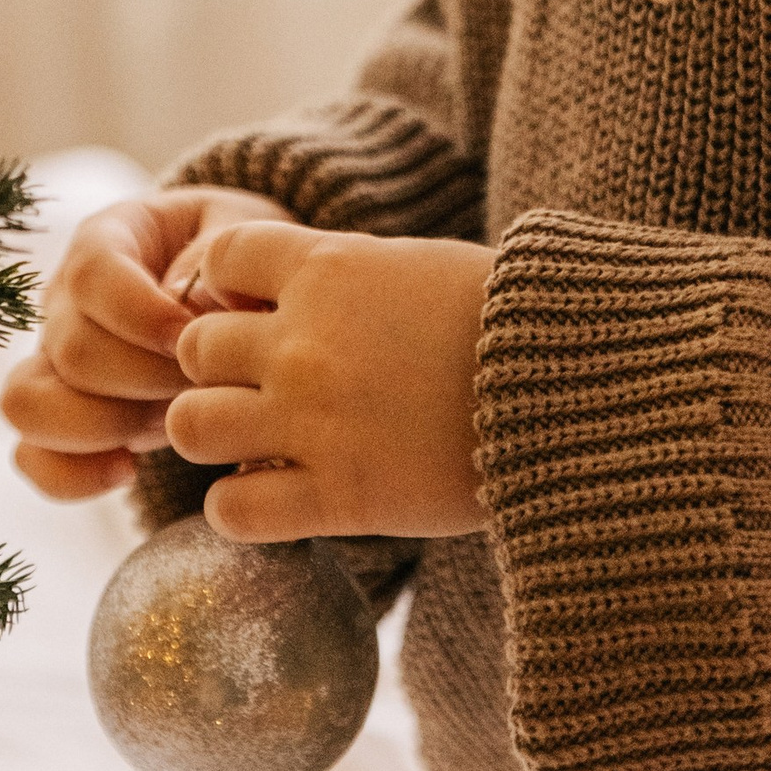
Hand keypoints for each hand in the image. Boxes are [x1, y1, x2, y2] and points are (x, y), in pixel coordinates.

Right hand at [1, 186, 296, 502]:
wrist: (232, 298)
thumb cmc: (235, 261)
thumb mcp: (243, 234)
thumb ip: (223, 257)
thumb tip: (193, 301)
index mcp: (106, 240)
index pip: (91, 275)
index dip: (141, 313)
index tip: (194, 338)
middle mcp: (64, 299)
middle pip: (72, 350)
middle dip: (146, 378)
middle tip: (202, 382)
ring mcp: (52, 361)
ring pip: (29, 405)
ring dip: (104, 426)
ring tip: (165, 422)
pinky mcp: (59, 417)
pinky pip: (31, 456)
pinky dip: (72, 475)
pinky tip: (130, 469)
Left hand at [165, 222, 491, 540]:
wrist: (580, 389)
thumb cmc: (516, 321)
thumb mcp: (421, 267)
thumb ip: (350, 277)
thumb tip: (309, 284)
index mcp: (329, 270)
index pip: (219, 258)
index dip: (230, 286)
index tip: (260, 312)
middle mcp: (304, 343)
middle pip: (192, 348)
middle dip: (218, 369)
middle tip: (261, 390)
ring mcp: (313, 422)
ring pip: (190, 426)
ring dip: (215, 435)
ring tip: (256, 445)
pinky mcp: (337, 497)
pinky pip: (230, 511)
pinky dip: (239, 510)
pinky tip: (276, 499)